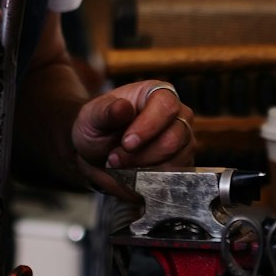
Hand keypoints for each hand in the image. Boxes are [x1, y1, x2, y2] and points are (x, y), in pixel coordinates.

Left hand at [72, 79, 194, 192]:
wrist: (97, 153)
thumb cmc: (98, 127)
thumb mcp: (92, 116)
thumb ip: (105, 111)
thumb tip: (122, 107)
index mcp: (157, 93)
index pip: (166, 105)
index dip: (148, 126)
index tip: (127, 143)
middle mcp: (177, 115)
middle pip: (174, 138)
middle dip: (142, 155)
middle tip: (115, 159)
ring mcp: (183, 141)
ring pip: (174, 161)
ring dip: (143, 170)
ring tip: (120, 166)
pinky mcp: (182, 164)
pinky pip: (173, 178)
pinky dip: (149, 181)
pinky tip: (132, 175)